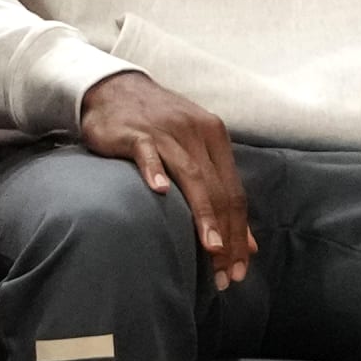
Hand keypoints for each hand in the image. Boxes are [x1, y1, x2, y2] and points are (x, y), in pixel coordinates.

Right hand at [80, 70, 254, 288]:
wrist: (113, 88)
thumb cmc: (155, 125)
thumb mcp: (193, 150)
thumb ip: (218, 191)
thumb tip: (247, 242)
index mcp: (215, 138)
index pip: (234, 193)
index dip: (240, 233)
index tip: (240, 268)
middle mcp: (196, 133)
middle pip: (218, 190)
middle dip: (226, 235)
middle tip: (226, 272)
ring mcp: (166, 132)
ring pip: (192, 176)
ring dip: (203, 214)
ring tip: (211, 248)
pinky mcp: (135, 132)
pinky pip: (148, 153)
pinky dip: (154, 171)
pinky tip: (159, 192)